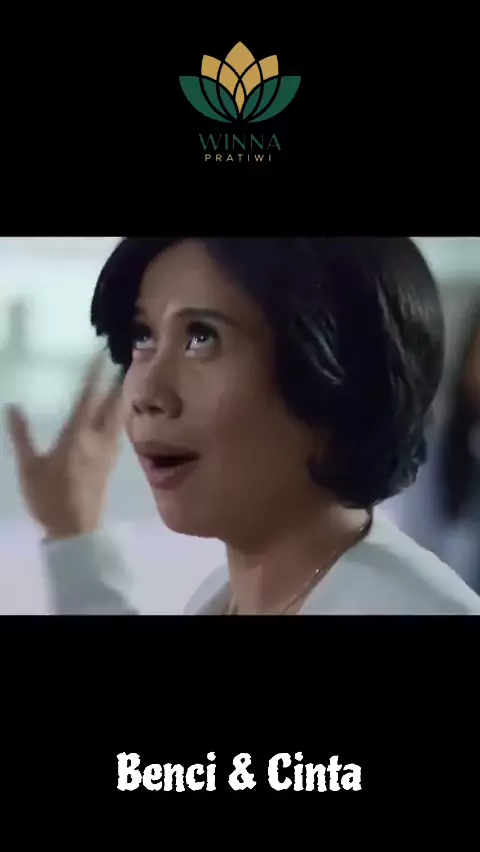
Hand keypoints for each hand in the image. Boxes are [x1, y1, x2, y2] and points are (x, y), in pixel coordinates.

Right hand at [6, 352, 123, 540]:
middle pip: (114, 405)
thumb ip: (22, 436)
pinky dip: (120, 417)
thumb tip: (13, 406)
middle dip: (118, 382)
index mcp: (77, 436)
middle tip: (122, 361)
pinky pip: (119, 433)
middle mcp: (98, 439)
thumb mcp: (29, 467)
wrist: (76, 530)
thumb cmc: (49, 498)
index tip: (101, 355)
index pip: (88, 398)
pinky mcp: (111, 464)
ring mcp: (108, 452)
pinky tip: (118, 417)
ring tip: (122, 382)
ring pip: (119, 418)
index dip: (95, 375)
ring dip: (121, 398)